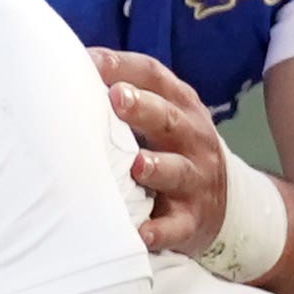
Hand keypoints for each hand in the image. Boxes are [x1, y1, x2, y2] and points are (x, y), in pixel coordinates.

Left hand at [91, 48, 226, 257]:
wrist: (226, 202)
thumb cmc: (174, 148)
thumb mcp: (162, 115)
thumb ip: (125, 93)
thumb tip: (66, 68)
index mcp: (180, 105)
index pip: (154, 76)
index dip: (123, 66)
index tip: (90, 61)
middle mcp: (192, 137)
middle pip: (169, 118)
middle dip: (143, 107)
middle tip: (117, 97)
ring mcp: (195, 179)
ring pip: (177, 171)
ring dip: (157, 167)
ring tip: (137, 165)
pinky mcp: (192, 219)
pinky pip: (176, 226)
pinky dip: (159, 230)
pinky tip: (140, 232)